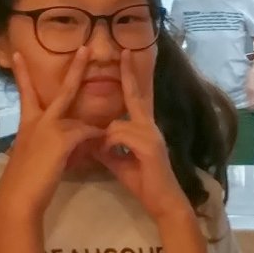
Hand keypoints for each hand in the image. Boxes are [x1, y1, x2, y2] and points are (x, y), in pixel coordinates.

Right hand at [0, 48, 104, 214]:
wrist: (18, 196)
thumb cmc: (23, 180)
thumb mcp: (33, 155)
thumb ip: (46, 142)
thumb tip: (58, 141)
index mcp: (28, 123)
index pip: (26, 92)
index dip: (23, 74)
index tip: (17, 54)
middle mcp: (38, 120)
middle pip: (62, 91)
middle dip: (75, 69)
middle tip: (84, 48)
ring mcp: (50, 128)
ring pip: (80, 121)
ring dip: (92, 132)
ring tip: (100, 141)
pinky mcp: (62, 139)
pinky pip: (87, 135)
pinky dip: (94, 141)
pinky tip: (100, 148)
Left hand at [95, 50, 191, 222]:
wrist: (163, 202)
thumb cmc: (143, 182)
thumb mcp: (118, 160)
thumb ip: (107, 145)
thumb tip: (90, 136)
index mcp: (143, 126)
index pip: (135, 97)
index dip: (130, 77)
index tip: (126, 55)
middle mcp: (150, 125)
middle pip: (136, 95)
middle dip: (129, 73)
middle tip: (124, 50)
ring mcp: (151, 134)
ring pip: (116, 124)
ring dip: (107, 141)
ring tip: (109, 157)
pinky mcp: (148, 145)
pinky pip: (119, 137)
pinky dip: (110, 148)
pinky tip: (116, 159)